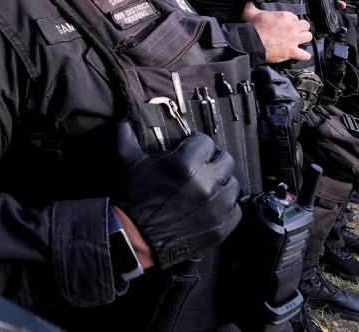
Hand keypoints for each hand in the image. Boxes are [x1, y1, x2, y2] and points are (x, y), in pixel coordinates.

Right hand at [112, 122, 241, 268]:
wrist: (135, 237)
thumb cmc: (135, 199)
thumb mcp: (129, 162)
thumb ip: (127, 136)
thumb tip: (123, 121)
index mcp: (186, 163)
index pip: (205, 141)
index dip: (196, 144)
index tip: (191, 149)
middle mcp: (206, 183)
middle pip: (226, 160)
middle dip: (212, 161)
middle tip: (201, 167)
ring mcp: (217, 207)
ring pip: (233, 184)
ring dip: (221, 184)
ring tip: (207, 187)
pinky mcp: (221, 227)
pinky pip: (235, 210)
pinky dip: (226, 207)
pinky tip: (211, 206)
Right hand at [242, 3, 311, 62]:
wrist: (249, 43)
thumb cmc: (251, 28)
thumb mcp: (250, 12)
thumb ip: (253, 6)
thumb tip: (250, 2)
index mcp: (283, 16)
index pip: (294, 16)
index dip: (290, 20)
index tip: (285, 23)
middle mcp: (291, 27)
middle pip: (305, 25)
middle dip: (301, 28)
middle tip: (294, 31)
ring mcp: (293, 40)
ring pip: (308, 37)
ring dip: (304, 38)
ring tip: (299, 40)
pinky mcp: (291, 52)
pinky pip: (305, 55)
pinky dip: (304, 55)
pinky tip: (301, 54)